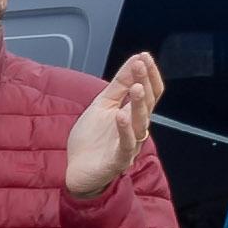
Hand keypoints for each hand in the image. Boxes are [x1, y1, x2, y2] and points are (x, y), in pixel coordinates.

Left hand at [65, 53, 165, 204]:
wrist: (78, 171)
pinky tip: (120, 115)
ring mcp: (129, 144)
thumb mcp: (103, 105)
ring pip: (140, 122)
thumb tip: (134, 61)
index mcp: (132, 114)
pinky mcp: (119, 160)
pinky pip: (126, 144)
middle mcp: (135, 128)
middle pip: (147, 104)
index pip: (149, 92)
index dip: (149, 74)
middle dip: (145, 82)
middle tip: (141, 65)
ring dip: (139, 103)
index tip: (144, 56)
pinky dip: (124, 129)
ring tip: (136, 87)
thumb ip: (119, 85)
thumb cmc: (92, 140)